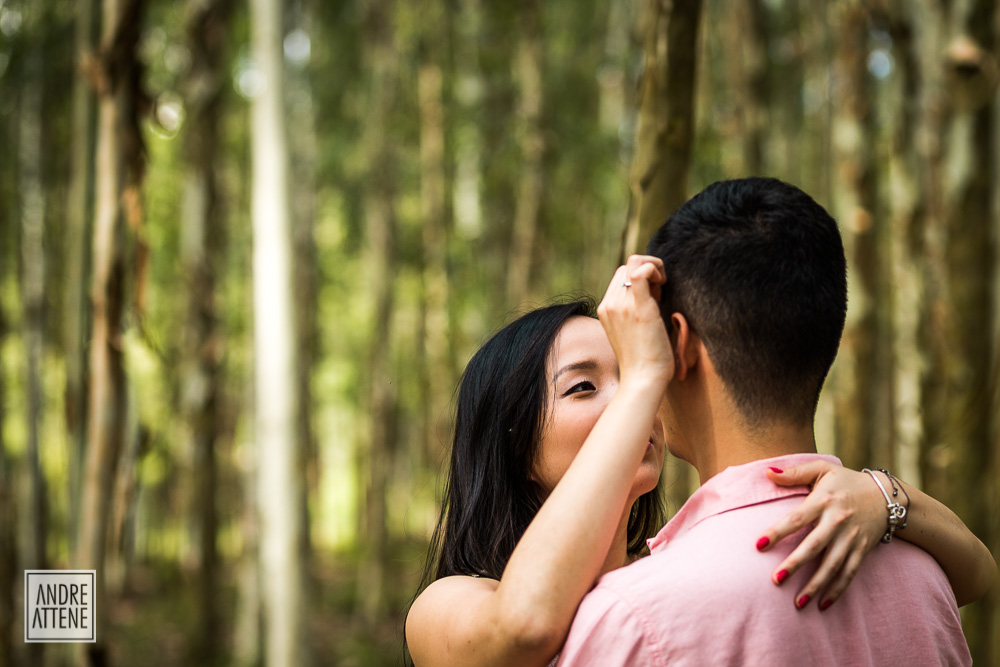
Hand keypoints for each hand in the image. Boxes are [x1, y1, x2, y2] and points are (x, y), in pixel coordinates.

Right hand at [597, 255, 672, 386]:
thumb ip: (635, 311)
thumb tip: (653, 291)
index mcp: (606, 309)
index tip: (655, 296)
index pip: (621, 276)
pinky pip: (641, 272)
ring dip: (653, 270)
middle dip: (647, 272)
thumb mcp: (632, 331)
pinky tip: (663, 284)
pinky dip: (655, 269)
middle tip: (661, 294)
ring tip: (662, 293)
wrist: (643, 379)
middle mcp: (609, 304)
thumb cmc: (645, 360)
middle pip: (627, 267)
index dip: (640, 278)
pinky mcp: (638, 308)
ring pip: (634, 263)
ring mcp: (621, 305)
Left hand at [755, 461, 885, 609]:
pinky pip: (849, 573)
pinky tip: (823, 605)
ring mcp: (851, 538)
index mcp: (823, 500)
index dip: (778, 532)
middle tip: (776, 579)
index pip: (797, 518)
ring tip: (798, 603)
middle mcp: (837, 521)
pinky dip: (837, 590)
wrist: (887, 496)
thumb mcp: (822, 469)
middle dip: (795, 564)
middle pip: (814, 546)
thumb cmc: (846, 481)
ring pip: (832, 565)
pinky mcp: (862, 550)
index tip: (759, 544)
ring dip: (815, 585)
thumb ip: (795, 472)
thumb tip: (766, 472)